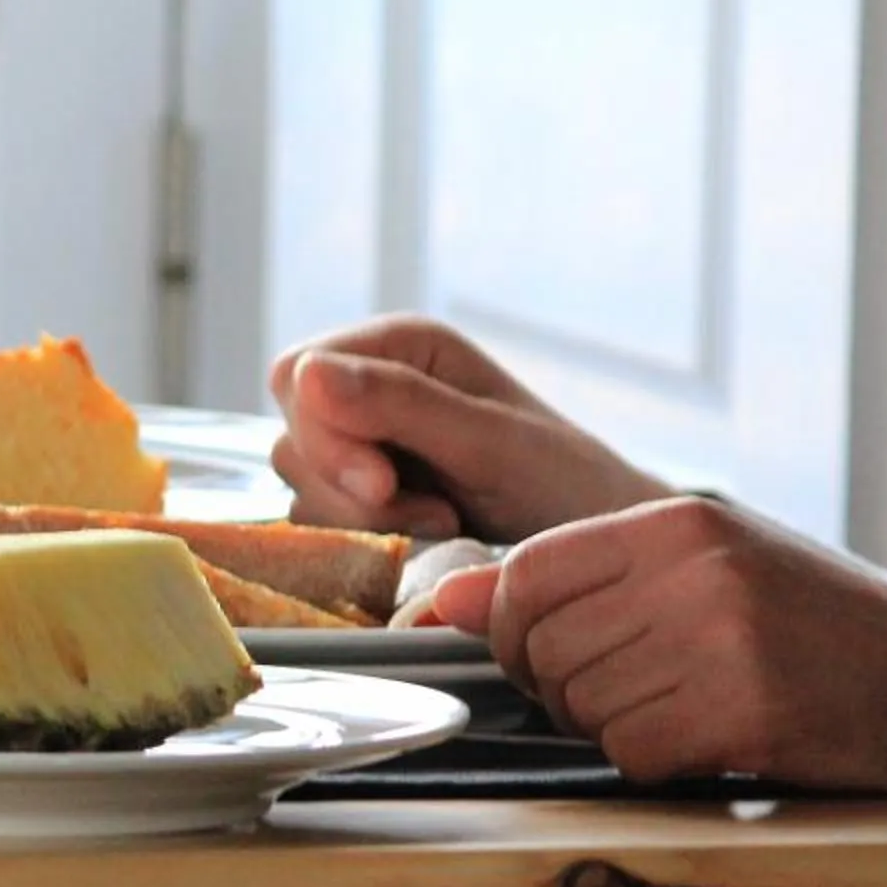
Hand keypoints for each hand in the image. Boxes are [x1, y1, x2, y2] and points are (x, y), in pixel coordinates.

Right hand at [267, 315, 668, 540]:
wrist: (593, 542)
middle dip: (350, 488)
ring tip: (443, 523)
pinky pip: (320, 521)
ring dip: (365, 520)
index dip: (325, 433)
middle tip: (432, 514)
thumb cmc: (563, 479)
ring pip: (301, 485)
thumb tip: (306, 374)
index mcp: (400, 345)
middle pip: (293, 433)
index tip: (381, 484)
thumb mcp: (488, 441)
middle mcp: (371, 385)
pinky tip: (426, 537)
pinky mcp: (360, 495)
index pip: (298, 374)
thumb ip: (400, 404)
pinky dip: (366, 541)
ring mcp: (362, 442)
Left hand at [433, 497, 886, 813]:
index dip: (509, 627)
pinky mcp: (743, 713)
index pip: (527, 572)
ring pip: (579, 703)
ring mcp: (719, 641)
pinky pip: (630, 751)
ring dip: (609, 726)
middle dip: (557, 686)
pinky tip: (701, 743)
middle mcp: (694, 572)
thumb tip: (448, 601)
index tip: (538, 653)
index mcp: (678, 523)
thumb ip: (580, 578)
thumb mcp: (706, 570)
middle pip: (540, 645)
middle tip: (622, 692)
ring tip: (675, 710)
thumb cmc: (817, 626)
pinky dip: (649, 762)